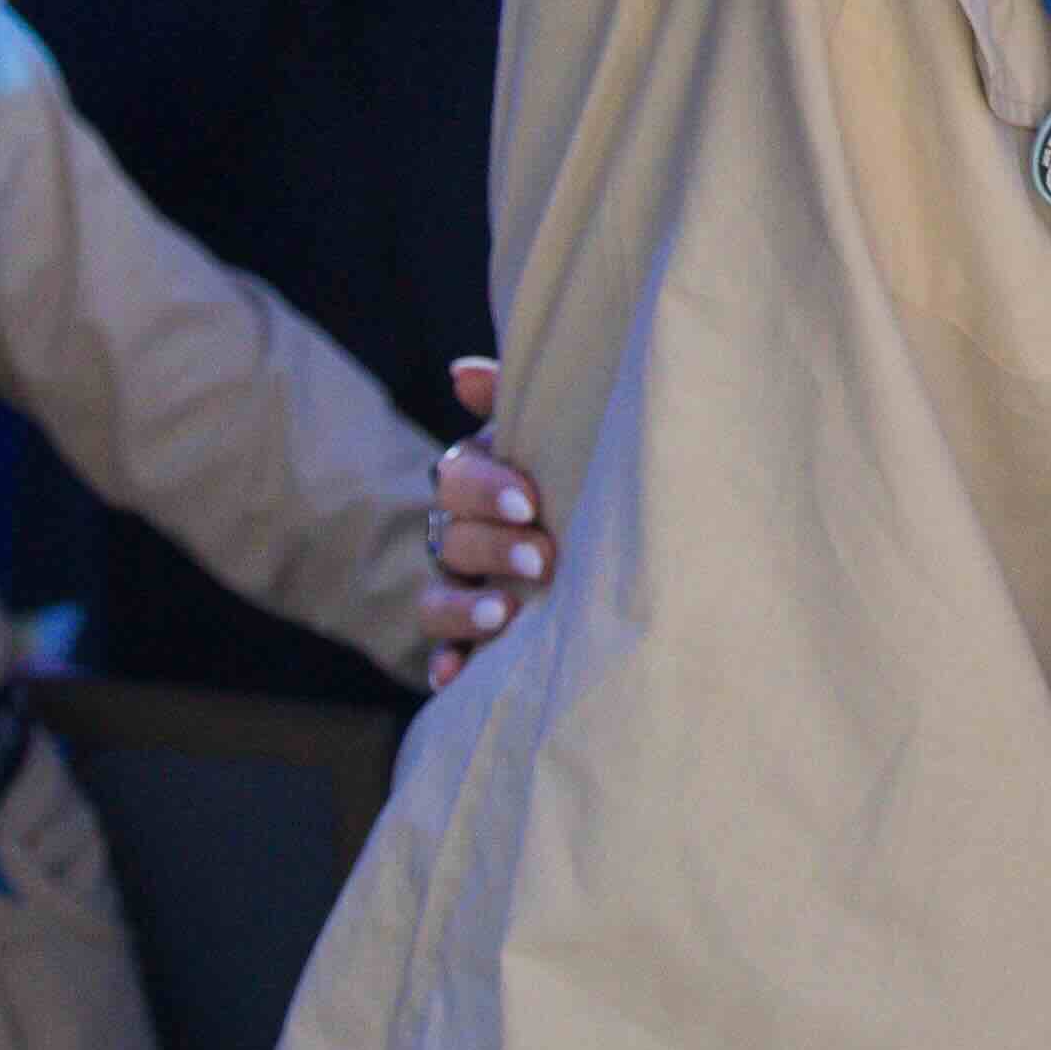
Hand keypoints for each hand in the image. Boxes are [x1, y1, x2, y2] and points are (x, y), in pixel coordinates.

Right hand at [422, 355, 551, 689]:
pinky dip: (446, 664)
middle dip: (491, 548)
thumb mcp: (555, 437)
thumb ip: (512, 401)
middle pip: (451, 537)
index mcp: (478, 482)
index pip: (457, 477)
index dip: (486, 489)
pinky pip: (442, 655)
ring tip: (502, 614)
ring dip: (463, 608)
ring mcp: (462, 590)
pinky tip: (455, 677)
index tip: (529, 503)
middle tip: (540, 558)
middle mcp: (461, 535)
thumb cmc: (580, 477)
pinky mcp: (469, 641)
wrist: (614, 551)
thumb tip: (461, 371)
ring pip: (436, 599)